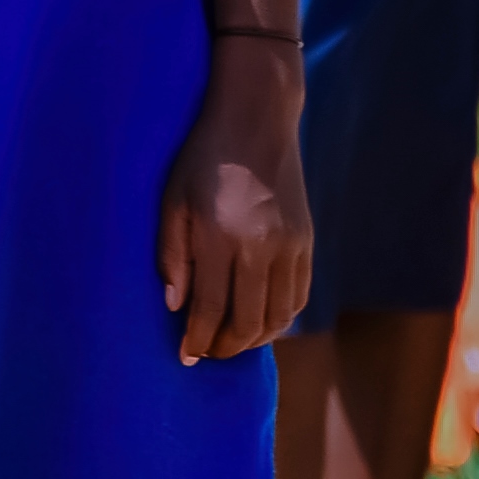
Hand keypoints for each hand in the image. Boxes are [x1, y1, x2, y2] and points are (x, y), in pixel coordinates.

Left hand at [157, 45, 310, 362]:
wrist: (255, 121)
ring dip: (255, 339)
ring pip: (278, 316)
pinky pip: (298, 296)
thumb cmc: (200, 159)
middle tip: (207, 353)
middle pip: (248, 322)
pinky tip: (261, 321)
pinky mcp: (307, 242)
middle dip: (225, 346)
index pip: (210, 308)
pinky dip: (281, 318)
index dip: (197, 339)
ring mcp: (289, 246)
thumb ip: (172, 255)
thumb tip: (175, 307)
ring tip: (231, 342)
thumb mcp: (172, 200)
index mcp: (219, 236)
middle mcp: (260, 247)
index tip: (185, 356)